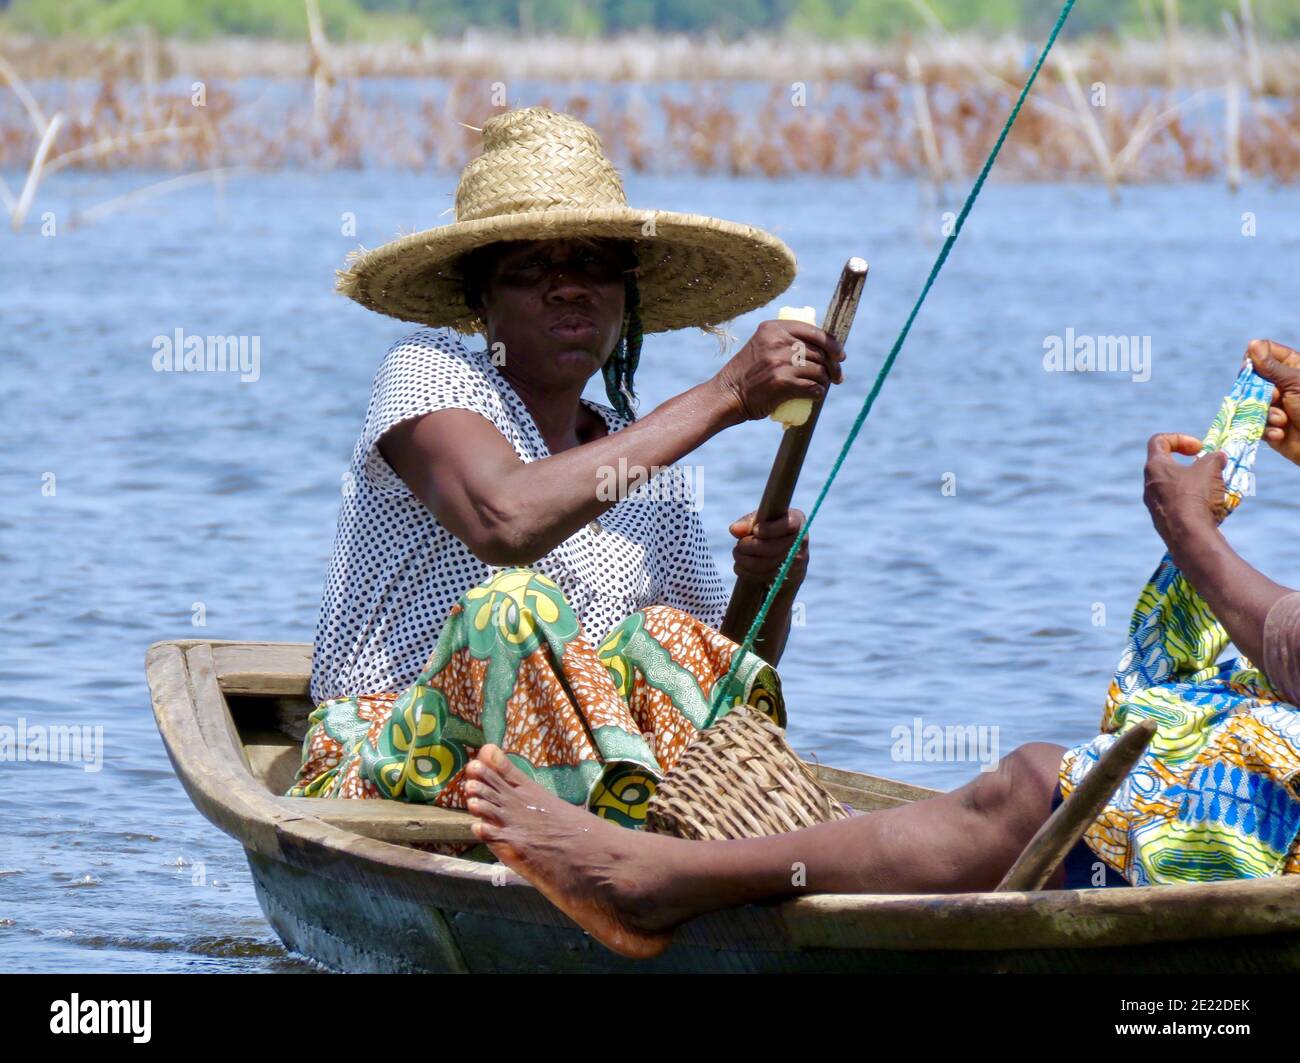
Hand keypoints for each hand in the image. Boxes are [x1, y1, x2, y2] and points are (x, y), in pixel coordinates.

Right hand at [713, 319, 844, 422]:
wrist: (727, 395)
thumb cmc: (747, 373)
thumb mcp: (762, 345)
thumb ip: (784, 341)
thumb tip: (821, 347)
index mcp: (774, 328)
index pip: (815, 332)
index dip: (832, 344)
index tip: (840, 355)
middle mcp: (778, 342)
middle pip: (819, 353)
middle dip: (833, 367)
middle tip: (837, 377)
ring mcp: (780, 362)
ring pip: (818, 370)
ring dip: (825, 381)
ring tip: (822, 385)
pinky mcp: (782, 383)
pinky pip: (812, 387)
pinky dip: (818, 392)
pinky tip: (815, 394)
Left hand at [729, 509, 808, 589]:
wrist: (785, 554)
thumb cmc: (769, 531)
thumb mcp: (760, 521)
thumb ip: (747, 522)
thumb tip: (734, 530)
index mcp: (796, 520)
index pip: (787, 525)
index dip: (770, 529)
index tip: (756, 531)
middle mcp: (801, 540)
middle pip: (773, 547)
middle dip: (749, 547)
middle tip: (738, 546)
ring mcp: (798, 561)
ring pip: (767, 564)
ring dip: (745, 561)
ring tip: (737, 555)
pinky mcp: (790, 577)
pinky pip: (765, 577)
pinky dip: (748, 573)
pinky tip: (740, 567)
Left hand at [1143, 433, 1227, 546]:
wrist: (1189, 536)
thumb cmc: (1196, 495)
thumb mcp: (1210, 469)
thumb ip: (1214, 458)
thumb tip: (1218, 457)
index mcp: (1155, 467)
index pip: (1158, 441)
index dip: (1180, 438)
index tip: (1199, 448)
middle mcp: (1148, 485)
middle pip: (1166, 465)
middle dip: (1190, 464)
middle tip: (1209, 469)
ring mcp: (1153, 504)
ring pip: (1173, 487)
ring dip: (1192, 484)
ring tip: (1213, 489)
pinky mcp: (1161, 521)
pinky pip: (1176, 505)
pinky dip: (1191, 502)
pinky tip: (1208, 508)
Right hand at [1248, 338, 1299, 466]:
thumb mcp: (1295, 382)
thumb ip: (1271, 366)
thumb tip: (1252, 343)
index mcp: (1291, 366)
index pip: (1263, 352)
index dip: (1254, 361)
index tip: (1251, 370)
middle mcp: (1281, 384)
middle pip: (1252, 378)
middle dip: (1259, 392)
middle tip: (1275, 398)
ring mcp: (1274, 405)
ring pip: (1251, 403)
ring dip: (1266, 413)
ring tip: (1283, 420)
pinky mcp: (1269, 426)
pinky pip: (1254, 424)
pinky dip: (1267, 429)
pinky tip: (1281, 432)